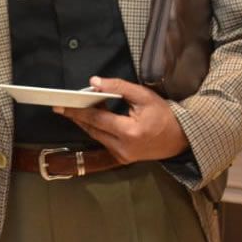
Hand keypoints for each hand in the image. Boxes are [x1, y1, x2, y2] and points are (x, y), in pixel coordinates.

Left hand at [56, 76, 189, 163]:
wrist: (181, 139)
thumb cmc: (164, 115)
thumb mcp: (144, 96)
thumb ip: (119, 87)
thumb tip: (94, 82)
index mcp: (129, 132)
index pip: (97, 119)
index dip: (77, 111)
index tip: (60, 105)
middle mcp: (123, 148)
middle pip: (92, 129)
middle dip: (76, 116)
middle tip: (60, 106)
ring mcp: (122, 156)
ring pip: (96, 136)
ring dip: (86, 122)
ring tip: (73, 108)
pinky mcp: (122, 159)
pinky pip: (103, 141)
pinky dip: (96, 129)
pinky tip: (91, 118)